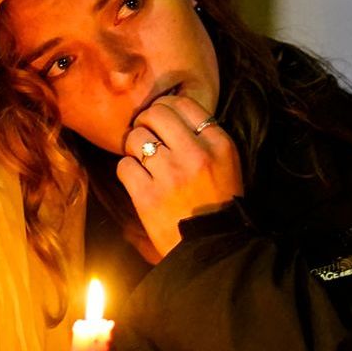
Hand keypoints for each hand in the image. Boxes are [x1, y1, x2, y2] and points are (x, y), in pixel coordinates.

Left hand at [118, 95, 242, 257]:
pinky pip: (124, 165)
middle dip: (145, 122)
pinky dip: (128, 172)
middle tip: (147, 136)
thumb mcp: (226, 163)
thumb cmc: (218, 202)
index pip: (183, 103)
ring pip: (136, 138)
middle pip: (156, 114)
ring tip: (144, 162)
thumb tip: (168, 112)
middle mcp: (196, 154)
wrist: (214, 247)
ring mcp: (171, 175)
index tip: (162, 123)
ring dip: (134, 148)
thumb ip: (204, 137)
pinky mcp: (149, 196)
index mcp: (219, 144)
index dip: (166, 108)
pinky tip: (139, 181)